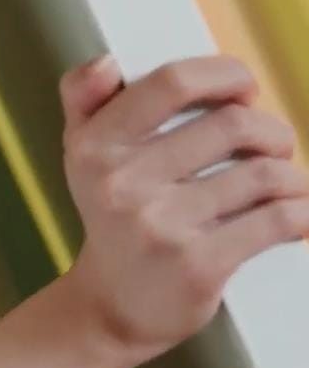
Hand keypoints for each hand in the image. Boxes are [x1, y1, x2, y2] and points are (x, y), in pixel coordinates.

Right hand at [56, 53, 308, 365]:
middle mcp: (121, 181)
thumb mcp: (81, 154)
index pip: (172, 82)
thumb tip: (107, 61)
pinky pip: (278, 220)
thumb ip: (84, 97)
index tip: (243, 89)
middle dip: (272, 132)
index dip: (224, 74)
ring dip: (291, 176)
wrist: (113, 306)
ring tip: (285, 184)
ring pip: (265, 175)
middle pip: (234, 125)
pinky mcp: (200, 264)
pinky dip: (302, 213)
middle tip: (274, 147)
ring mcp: (161, 224)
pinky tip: (297, 216)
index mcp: (95, 144)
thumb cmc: (111, 217)